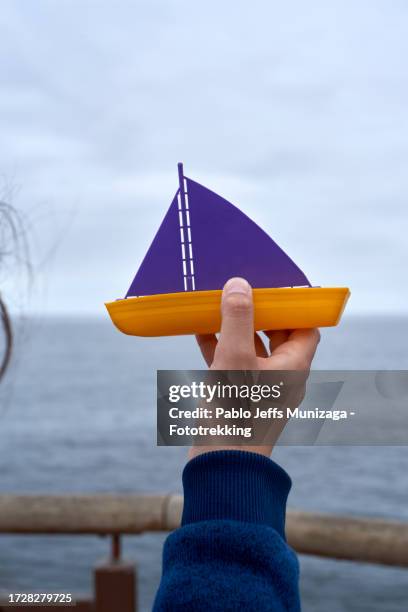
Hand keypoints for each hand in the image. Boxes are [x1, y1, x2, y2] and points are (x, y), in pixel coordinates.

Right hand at [189, 277, 319, 458]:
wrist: (220, 466)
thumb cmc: (235, 414)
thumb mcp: (234, 358)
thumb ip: (237, 319)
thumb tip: (239, 285)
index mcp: (293, 366)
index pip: (305, 327)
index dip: (293, 306)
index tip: (274, 287)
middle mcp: (281, 376)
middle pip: (277, 334)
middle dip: (259, 312)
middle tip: (241, 290)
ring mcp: (259, 387)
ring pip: (251, 347)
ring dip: (236, 327)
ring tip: (217, 304)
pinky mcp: (239, 395)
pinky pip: (232, 362)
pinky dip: (219, 345)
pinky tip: (199, 330)